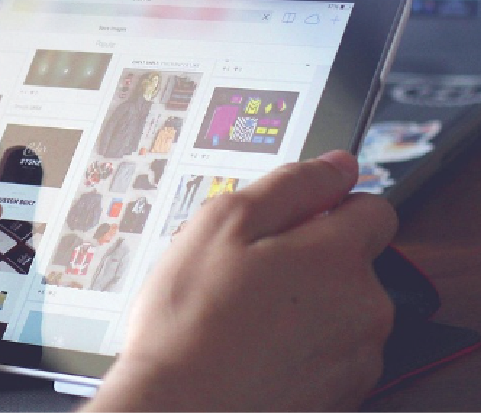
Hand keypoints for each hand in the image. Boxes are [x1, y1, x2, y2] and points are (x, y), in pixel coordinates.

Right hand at [88, 151, 397, 412]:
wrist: (181, 410)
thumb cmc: (189, 322)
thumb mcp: (221, 224)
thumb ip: (289, 186)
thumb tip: (335, 166)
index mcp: (338, 256)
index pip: (371, 206)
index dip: (326, 205)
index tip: (288, 219)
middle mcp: (364, 306)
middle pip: (352, 260)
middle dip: (307, 258)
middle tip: (246, 272)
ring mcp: (356, 355)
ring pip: (340, 309)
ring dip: (304, 305)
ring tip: (243, 315)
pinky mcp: (343, 394)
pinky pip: (330, 353)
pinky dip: (301, 347)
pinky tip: (253, 348)